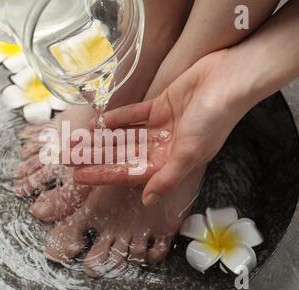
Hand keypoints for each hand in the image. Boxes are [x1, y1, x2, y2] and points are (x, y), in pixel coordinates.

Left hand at [73, 50, 253, 206]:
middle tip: (69, 157)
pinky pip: (134, 114)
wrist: (229, 80)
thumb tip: (147, 200)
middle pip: (122, 154)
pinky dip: (118, 118)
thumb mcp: (190, 153)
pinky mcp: (161, 105)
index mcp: (170, 162)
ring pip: (124, 136)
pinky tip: (101, 122)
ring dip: (103, 138)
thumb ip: (167, 177)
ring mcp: (161, 126)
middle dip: (96, 157)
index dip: (103, 175)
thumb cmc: (214, 119)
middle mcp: (164, 146)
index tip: (79, 176)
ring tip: (78, 140)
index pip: (129, 172)